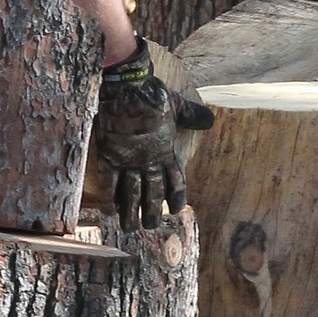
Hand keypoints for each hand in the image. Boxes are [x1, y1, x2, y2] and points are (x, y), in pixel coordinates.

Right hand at [95, 37, 213, 230]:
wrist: (127, 88)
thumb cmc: (152, 95)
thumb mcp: (176, 105)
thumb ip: (192, 115)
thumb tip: (209, 120)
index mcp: (167, 151)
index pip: (175, 181)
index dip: (176, 197)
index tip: (176, 210)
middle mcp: (149, 161)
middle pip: (152, 193)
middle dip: (151, 213)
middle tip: (150, 227)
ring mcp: (128, 160)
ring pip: (131, 193)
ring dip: (130, 213)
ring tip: (129, 228)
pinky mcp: (110, 155)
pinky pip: (110, 182)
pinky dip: (109, 198)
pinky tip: (108, 210)